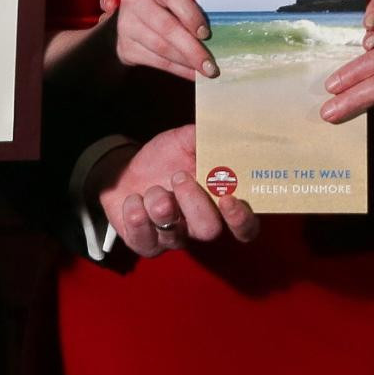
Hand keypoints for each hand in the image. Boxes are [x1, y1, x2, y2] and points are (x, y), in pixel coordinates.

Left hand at [91, 124, 259, 257]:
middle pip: (209, 230)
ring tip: (152, 188)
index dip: (241, 219)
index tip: (227, 198)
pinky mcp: (146, 244)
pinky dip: (136, 216)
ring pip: (174, 236)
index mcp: (218, 204)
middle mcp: (200, 225)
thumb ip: (205, 138)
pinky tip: (134, 199)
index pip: (244, 227)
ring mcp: (173, 238)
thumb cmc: (165, 158)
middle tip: (178, 177)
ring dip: (160, 206)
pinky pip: (143, 240)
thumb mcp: (185, 141)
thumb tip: (225, 130)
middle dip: (194, 203)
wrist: (128, 170)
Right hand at [107, 0, 216, 79]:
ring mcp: (126, 25)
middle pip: (166, 27)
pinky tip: (192, 74)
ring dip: (186, 62)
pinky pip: (156, 61)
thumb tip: (219, 33)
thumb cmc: (167, 6)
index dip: (190, 15)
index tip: (206, 34)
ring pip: (161, 48)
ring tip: (205, 71)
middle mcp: (135, 1)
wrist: (133, 19)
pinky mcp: (125, 47)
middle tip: (211, 66)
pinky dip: (178, 70)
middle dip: (192, 49)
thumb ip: (192, 8)